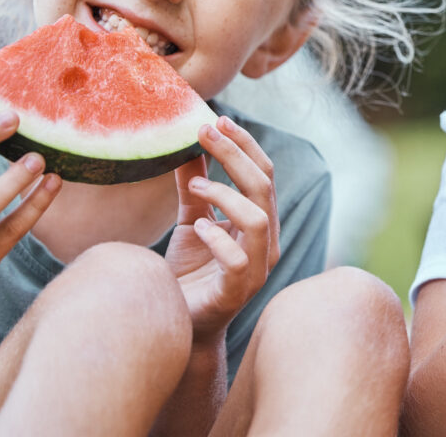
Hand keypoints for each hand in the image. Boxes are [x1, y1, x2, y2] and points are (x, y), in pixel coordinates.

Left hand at [165, 116, 279, 342]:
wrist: (180, 325)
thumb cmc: (190, 273)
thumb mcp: (190, 220)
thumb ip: (193, 187)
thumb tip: (186, 146)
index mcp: (259, 220)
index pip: (263, 173)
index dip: (244, 144)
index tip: (217, 119)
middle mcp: (265, 241)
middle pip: (263, 186)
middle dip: (235, 154)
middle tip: (205, 131)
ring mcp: (256, 268)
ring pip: (257, 218)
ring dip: (225, 194)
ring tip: (195, 186)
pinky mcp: (238, 291)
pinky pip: (237, 259)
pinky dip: (218, 238)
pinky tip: (197, 228)